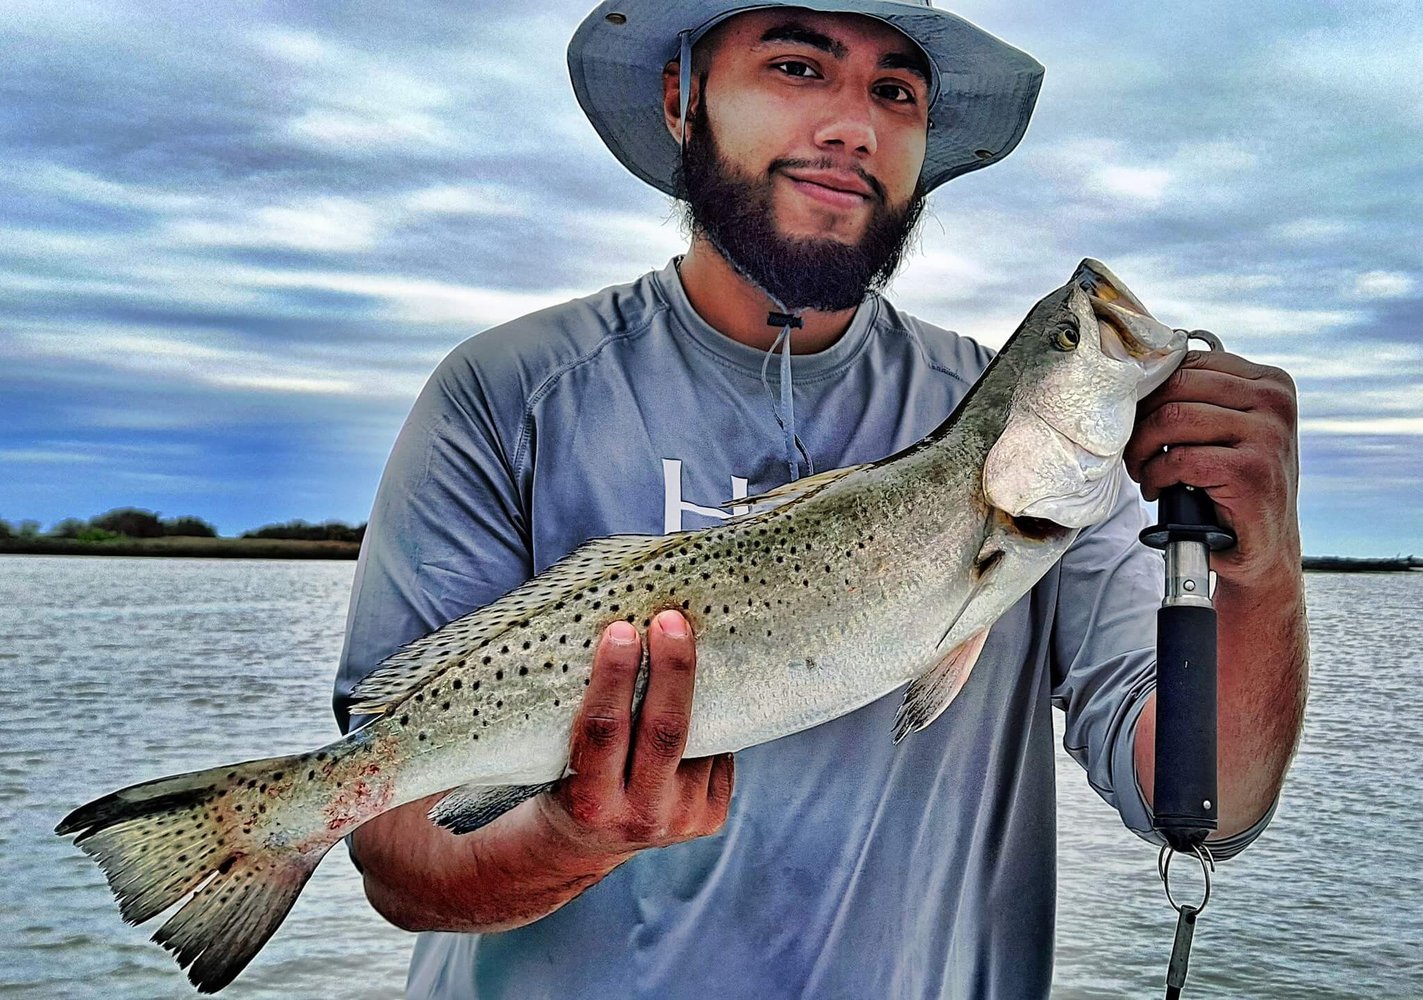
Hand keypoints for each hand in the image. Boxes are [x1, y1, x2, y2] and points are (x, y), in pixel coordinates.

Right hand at [536, 610, 733, 862]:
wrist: (588, 843)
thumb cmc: (566, 781)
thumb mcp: (558, 760)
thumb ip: (585, 718)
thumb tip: (619, 634)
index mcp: (591, 803)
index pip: (605, 730)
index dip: (614, 678)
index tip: (621, 629)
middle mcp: (641, 816)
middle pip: (666, 731)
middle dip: (671, 669)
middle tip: (670, 620)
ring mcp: (682, 820)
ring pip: (701, 738)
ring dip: (697, 688)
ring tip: (690, 641)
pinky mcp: (710, 818)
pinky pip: (717, 752)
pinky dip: (709, 720)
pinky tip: (699, 696)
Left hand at [1125, 349, 1300, 588]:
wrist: (1261, 548)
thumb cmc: (1233, 486)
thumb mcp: (1226, 429)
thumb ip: (1199, 398)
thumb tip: (1138, 378)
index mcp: (1269, 382)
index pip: (1190, 361)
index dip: (1149, 388)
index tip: (1133, 416)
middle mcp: (1274, 401)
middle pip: (1176, 385)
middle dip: (1141, 418)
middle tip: (1132, 448)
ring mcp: (1268, 434)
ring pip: (1173, 418)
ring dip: (1142, 449)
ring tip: (1143, 470)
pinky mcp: (1252, 470)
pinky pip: (1179, 458)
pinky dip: (1156, 475)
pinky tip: (1158, 489)